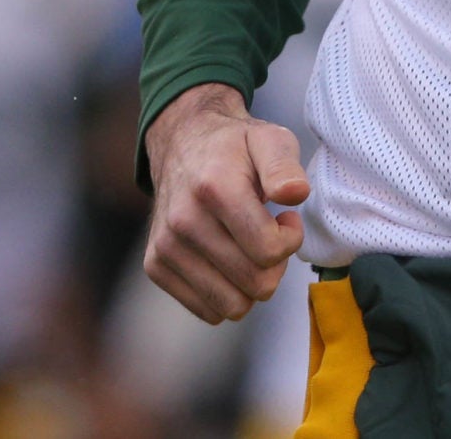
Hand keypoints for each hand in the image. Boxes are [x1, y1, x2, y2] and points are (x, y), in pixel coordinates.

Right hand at [142, 83, 308, 322]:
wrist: (182, 144)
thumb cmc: (235, 147)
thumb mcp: (269, 139)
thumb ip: (284, 165)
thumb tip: (295, 193)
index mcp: (215, 187)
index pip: (268, 250)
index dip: (291, 239)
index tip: (286, 218)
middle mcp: (183, 220)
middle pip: (255, 283)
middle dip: (275, 265)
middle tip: (269, 235)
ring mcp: (165, 246)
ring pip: (232, 306)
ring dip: (251, 284)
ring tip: (249, 248)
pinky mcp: (154, 266)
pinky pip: (207, 311)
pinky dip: (226, 293)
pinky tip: (227, 260)